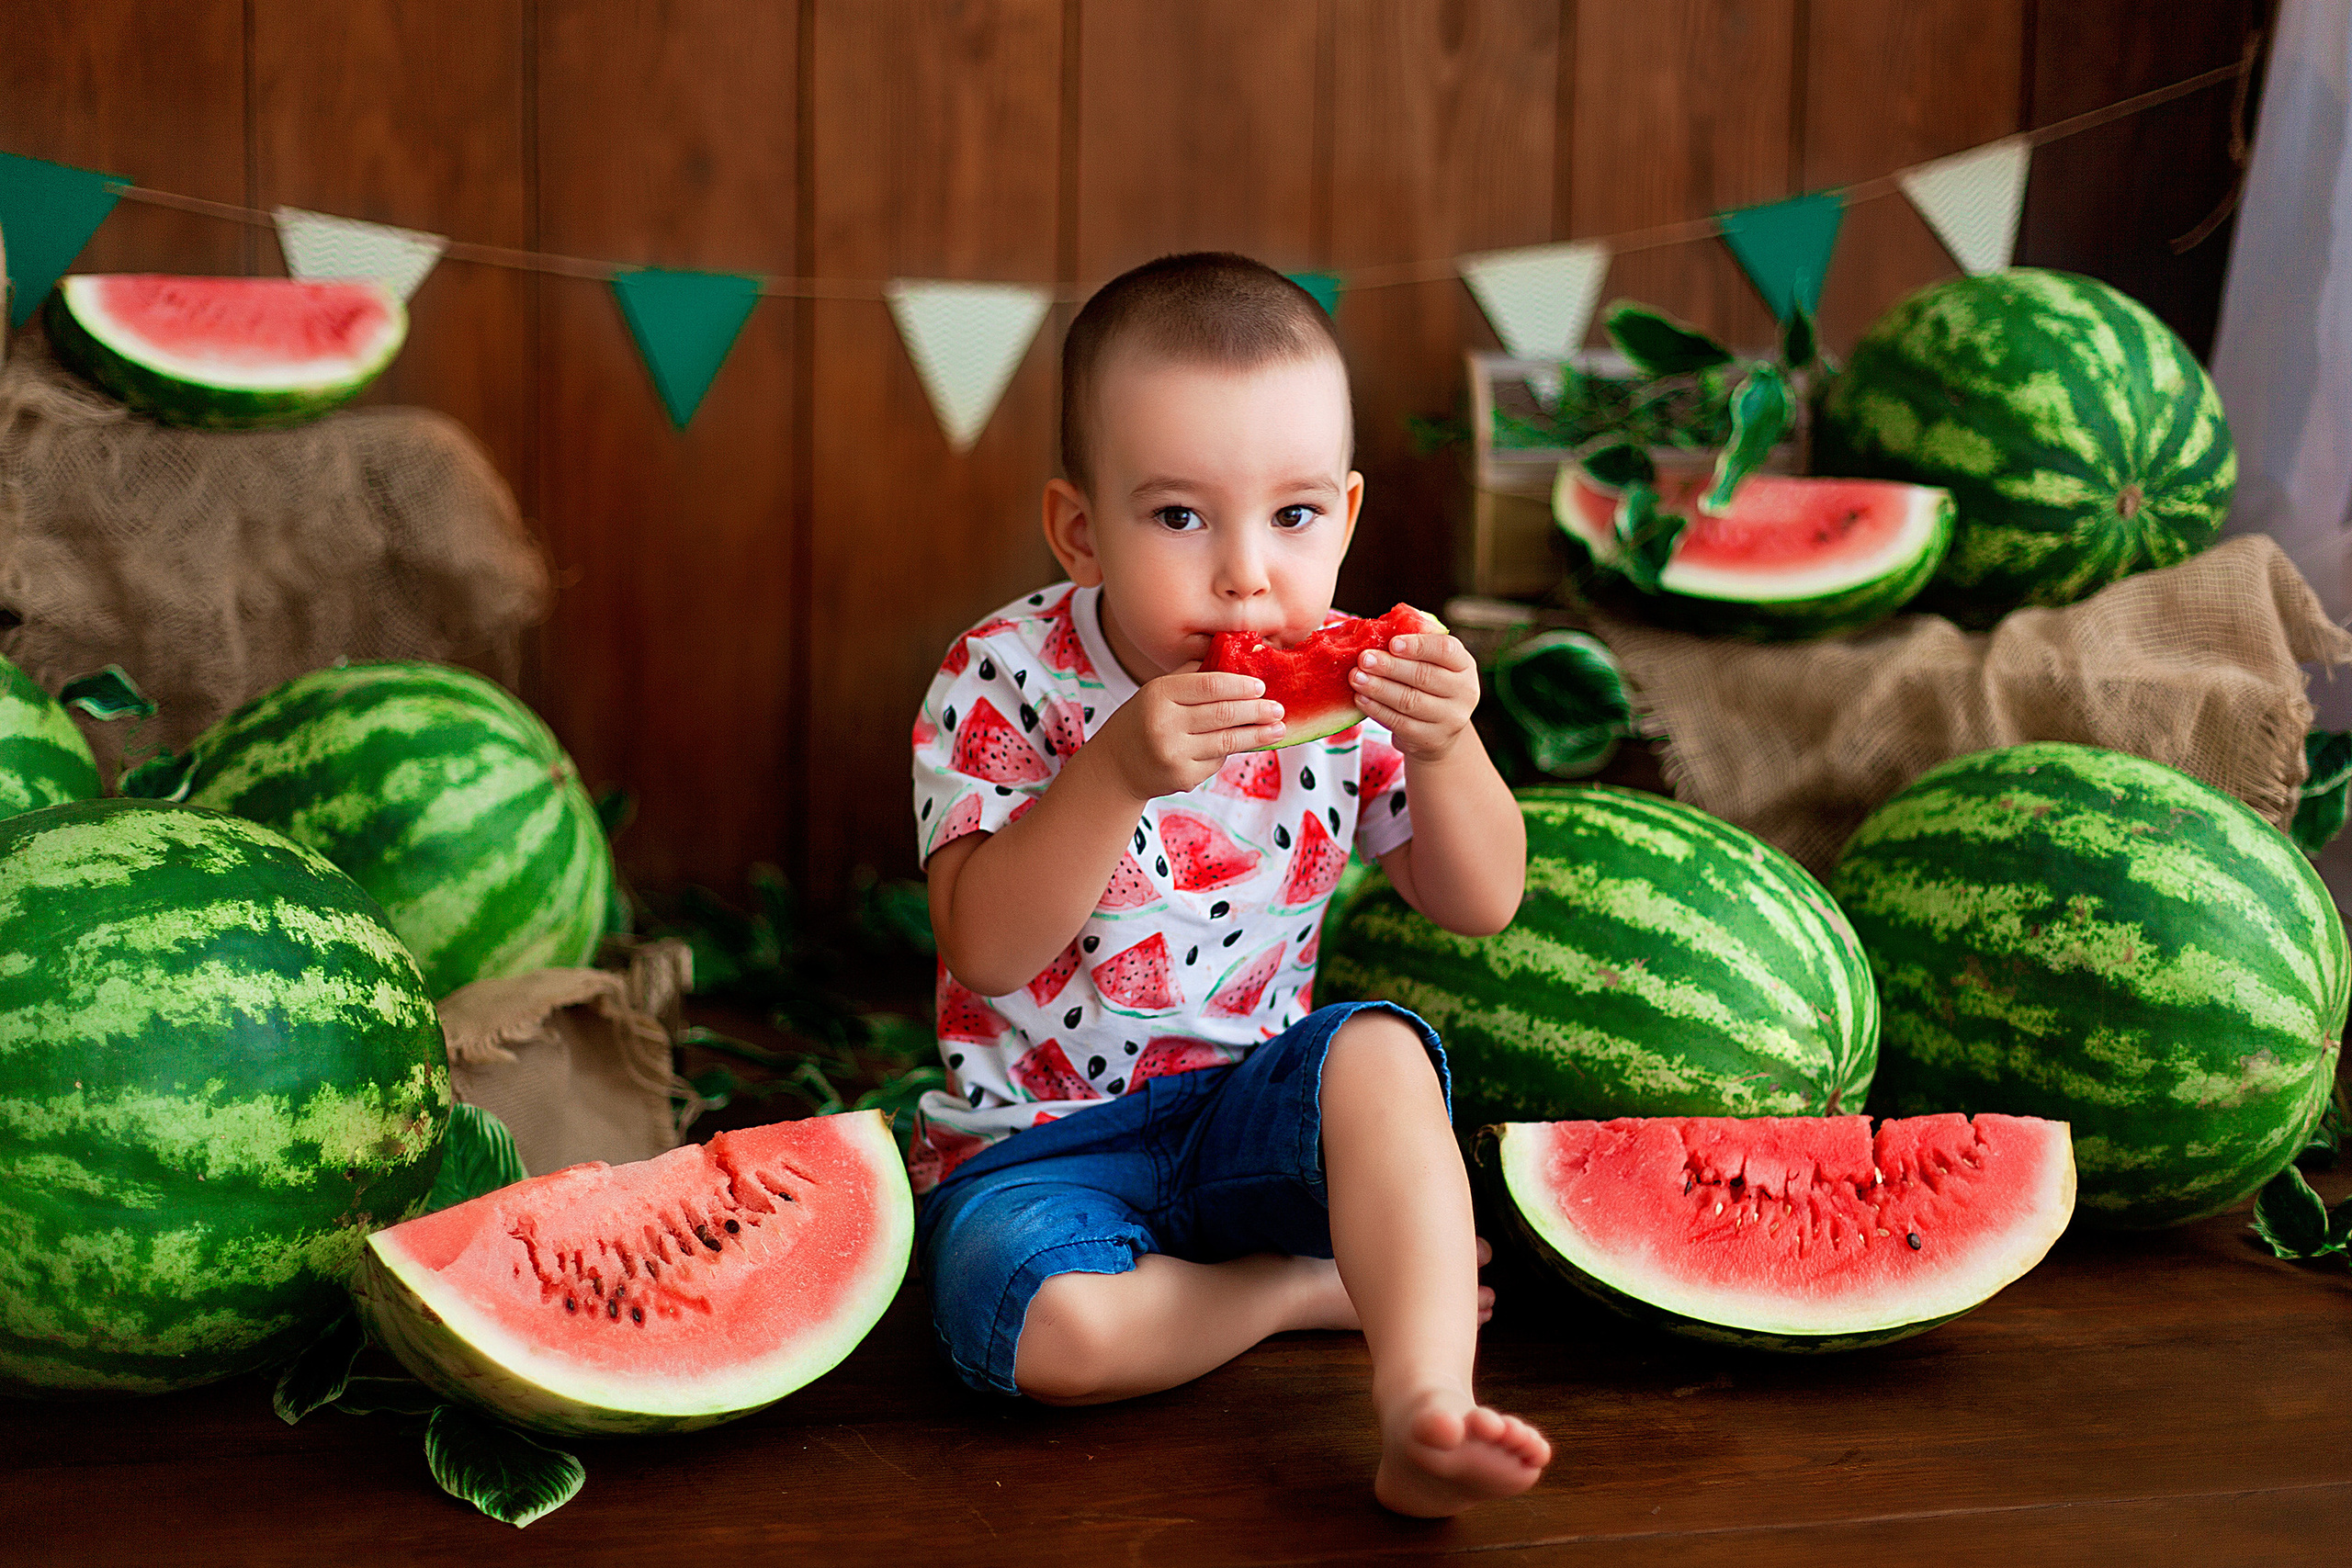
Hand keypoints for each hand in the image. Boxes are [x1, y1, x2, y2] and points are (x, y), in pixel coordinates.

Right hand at [1093, 666, 1285, 800]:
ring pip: (1227, 741)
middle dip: (1256, 711)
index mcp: (1159, 694)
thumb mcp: (1158, 692)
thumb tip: (1236, 659)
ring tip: (1279, 729)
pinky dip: (1230, 752)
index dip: (1239, 685)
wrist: (1116, 765)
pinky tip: (1240, 744)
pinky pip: (1217, 761)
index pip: (1209, 686)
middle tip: (1278, 708)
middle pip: (1223, 714)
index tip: (1261, 686)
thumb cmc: (1145, 720)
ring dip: (1258, 734)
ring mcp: (1173, 753)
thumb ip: (1191, 676)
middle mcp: (1164, 724)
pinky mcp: (1182, 777)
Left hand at [1351, 630, 1478, 761]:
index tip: (1392, 643)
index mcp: (1464, 665)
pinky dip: (1377, 709)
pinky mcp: (1431, 739)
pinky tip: (1361, 698)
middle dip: (1390, 667)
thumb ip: (1414, 646)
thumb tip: (1379, 628)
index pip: (1446, 650)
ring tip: (1356, 677)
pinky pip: (1400, 722)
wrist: (1438, 732)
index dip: (1419, 645)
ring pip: (1409, 701)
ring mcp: (1450, 719)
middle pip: (1424, 676)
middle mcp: (1464, 692)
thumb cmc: (1428, 686)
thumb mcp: (1431, 664)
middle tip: (1364, 659)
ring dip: (1379, 688)